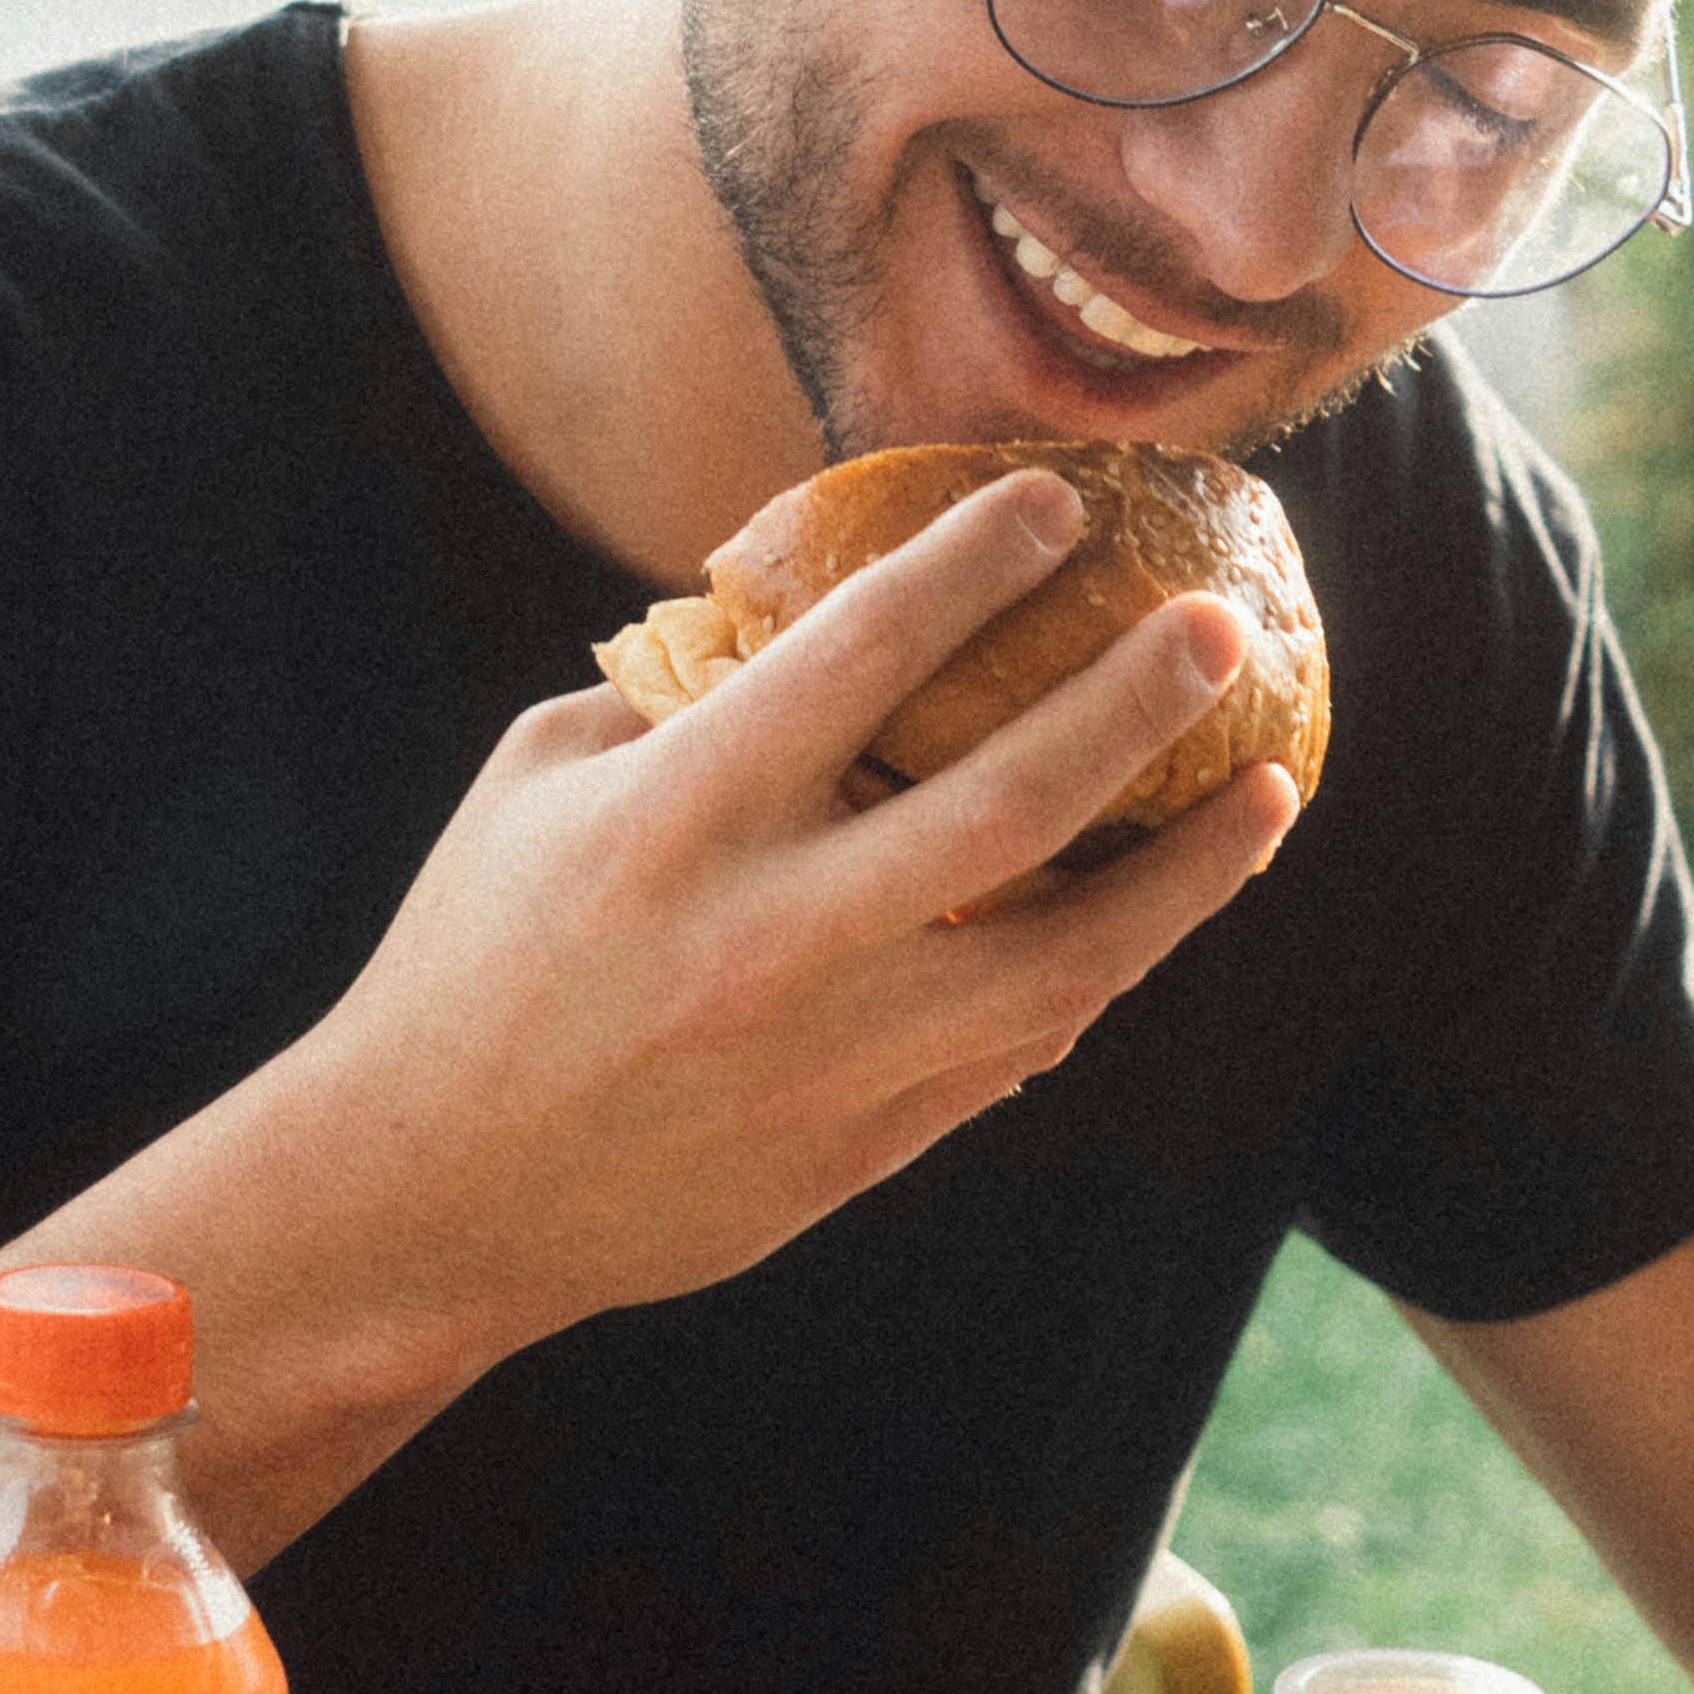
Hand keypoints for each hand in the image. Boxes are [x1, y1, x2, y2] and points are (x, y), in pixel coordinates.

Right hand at [298, 463, 1293, 1363]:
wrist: (426, 1193)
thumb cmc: (475, 953)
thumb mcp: (541, 781)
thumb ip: (683, 695)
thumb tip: (816, 607)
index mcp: (682, 812)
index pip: (865, 649)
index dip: (979, 558)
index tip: (1062, 499)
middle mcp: (773, 931)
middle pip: (1012, 799)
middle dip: (1137, 701)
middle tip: (1220, 626)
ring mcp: (832, 1054)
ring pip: (1066, 959)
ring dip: (1186, 872)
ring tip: (1267, 791)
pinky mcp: (862, 1147)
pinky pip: (1017, 1049)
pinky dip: (1092, 975)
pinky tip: (1145, 915)